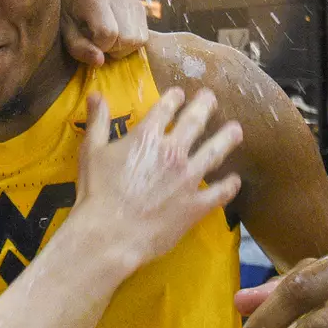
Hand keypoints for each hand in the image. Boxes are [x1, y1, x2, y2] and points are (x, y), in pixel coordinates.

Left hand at [61, 0, 149, 66]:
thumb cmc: (67, 14)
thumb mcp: (65, 31)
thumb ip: (79, 47)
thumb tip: (100, 61)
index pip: (107, 33)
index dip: (97, 45)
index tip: (87, 40)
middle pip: (126, 37)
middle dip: (111, 47)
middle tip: (95, 39)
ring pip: (137, 38)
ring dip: (121, 46)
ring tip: (105, 36)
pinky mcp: (139, 5)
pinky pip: (142, 35)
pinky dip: (129, 41)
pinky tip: (115, 33)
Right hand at [71, 88, 241, 271]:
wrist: (110, 233)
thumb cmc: (97, 192)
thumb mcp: (91, 151)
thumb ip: (97, 121)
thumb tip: (95, 94)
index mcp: (147, 137)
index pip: (165, 109)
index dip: (174, 98)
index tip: (180, 93)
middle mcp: (172, 152)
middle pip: (195, 122)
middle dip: (205, 107)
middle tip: (212, 98)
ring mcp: (188, 178)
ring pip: (214, 152)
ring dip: (227, 138)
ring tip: (236, 130)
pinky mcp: (195, 205)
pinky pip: (219, 193)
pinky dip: (229, 186)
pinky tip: (235, 180)